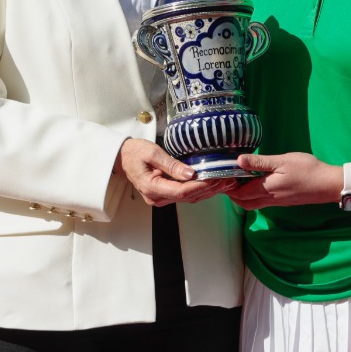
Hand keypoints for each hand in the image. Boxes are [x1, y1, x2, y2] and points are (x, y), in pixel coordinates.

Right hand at [115, 138, 236, 205]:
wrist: (122, 158)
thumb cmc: (135, 152)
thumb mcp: (152, 152)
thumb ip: (172, 164)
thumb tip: (192, 174)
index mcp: (152, 187)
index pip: (181, 191)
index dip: (200, 186)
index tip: (216, 179)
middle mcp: (157, 198)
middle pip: (188, 197)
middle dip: (209, 189)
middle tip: (228, 180)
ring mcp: (161, 198)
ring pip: (189, 198)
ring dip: (208, 191)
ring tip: (227, 182)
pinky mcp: (166, 195)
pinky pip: (185, 195)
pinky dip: (201, 190)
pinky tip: (214, 184)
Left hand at [227, 152, 339, 209]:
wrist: (328, 185)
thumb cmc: (307, 170)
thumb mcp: (282, 161)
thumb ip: (259, 163)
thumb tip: (238, 161)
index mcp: (266, 189)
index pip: (240, 194)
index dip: (228, 188)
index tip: (221, 178)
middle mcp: (269, 199)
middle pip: (244, 203)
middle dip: (233, 195)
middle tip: (227, 182)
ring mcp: (278, 202)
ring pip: (254, 204)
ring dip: (244, 197)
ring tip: (240, 182)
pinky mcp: (285, 201)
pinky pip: (264, 202)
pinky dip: (255, 196)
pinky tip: (258, 184)